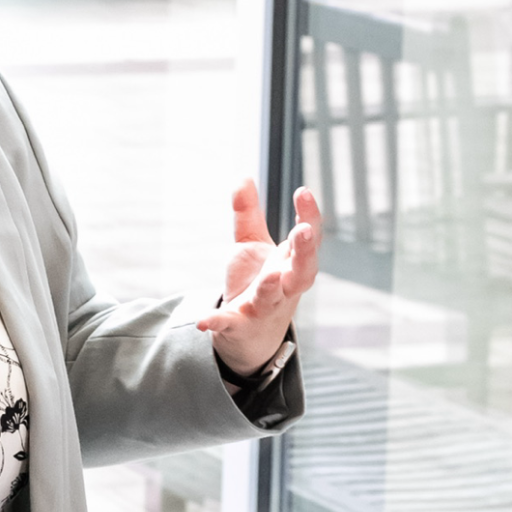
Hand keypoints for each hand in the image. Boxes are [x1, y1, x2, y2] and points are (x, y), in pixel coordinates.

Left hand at [198, 180, 320, 376]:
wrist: (249, 333)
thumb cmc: (257, 283)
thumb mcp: (250, 245)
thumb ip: (248, 215)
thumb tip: (243, 177)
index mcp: (291, 263)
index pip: (307, 238)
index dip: (309, 215)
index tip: (302, 191)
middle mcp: (285, 286)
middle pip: (303, 271)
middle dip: (306, 251)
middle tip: (304, 231)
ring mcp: (264, 308)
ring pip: (272, 298)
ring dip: (271, 287)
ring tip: (271, 275)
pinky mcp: (240, 326)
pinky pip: (230, 325)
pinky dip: (217, 323)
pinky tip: (202, 321)